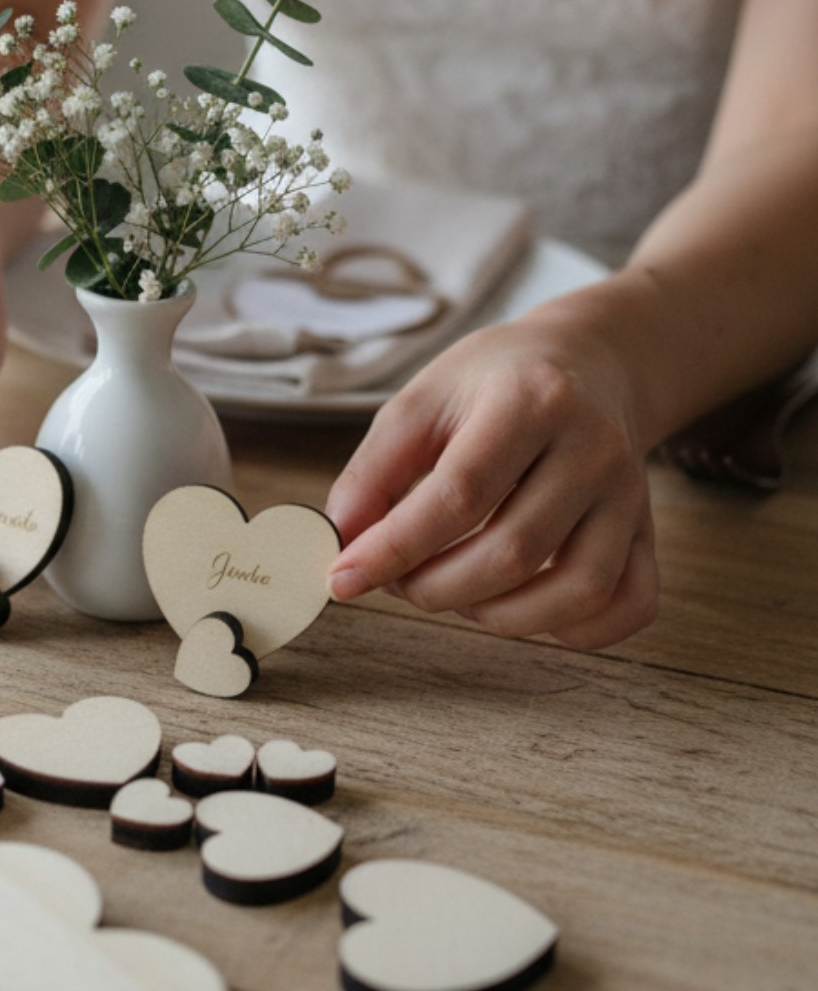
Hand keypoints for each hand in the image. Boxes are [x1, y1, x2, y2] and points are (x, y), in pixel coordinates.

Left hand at [321, 316, 659, 648]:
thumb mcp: (421, 399)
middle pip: (514, 551)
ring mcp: (630, 494)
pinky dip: (576, 629)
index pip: (459, 495)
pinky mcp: (647, 530)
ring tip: (451, 591)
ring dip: (496, 616)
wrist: (590, 360)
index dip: (394, 548)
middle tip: (398, 580)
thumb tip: (343, 539)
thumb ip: (374, 470)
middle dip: (435, 587)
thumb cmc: (495, 382)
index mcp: (530, 400)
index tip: (344, 577)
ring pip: (576, 589)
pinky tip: (521, 608)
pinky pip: (631, 604)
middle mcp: (593, 448)